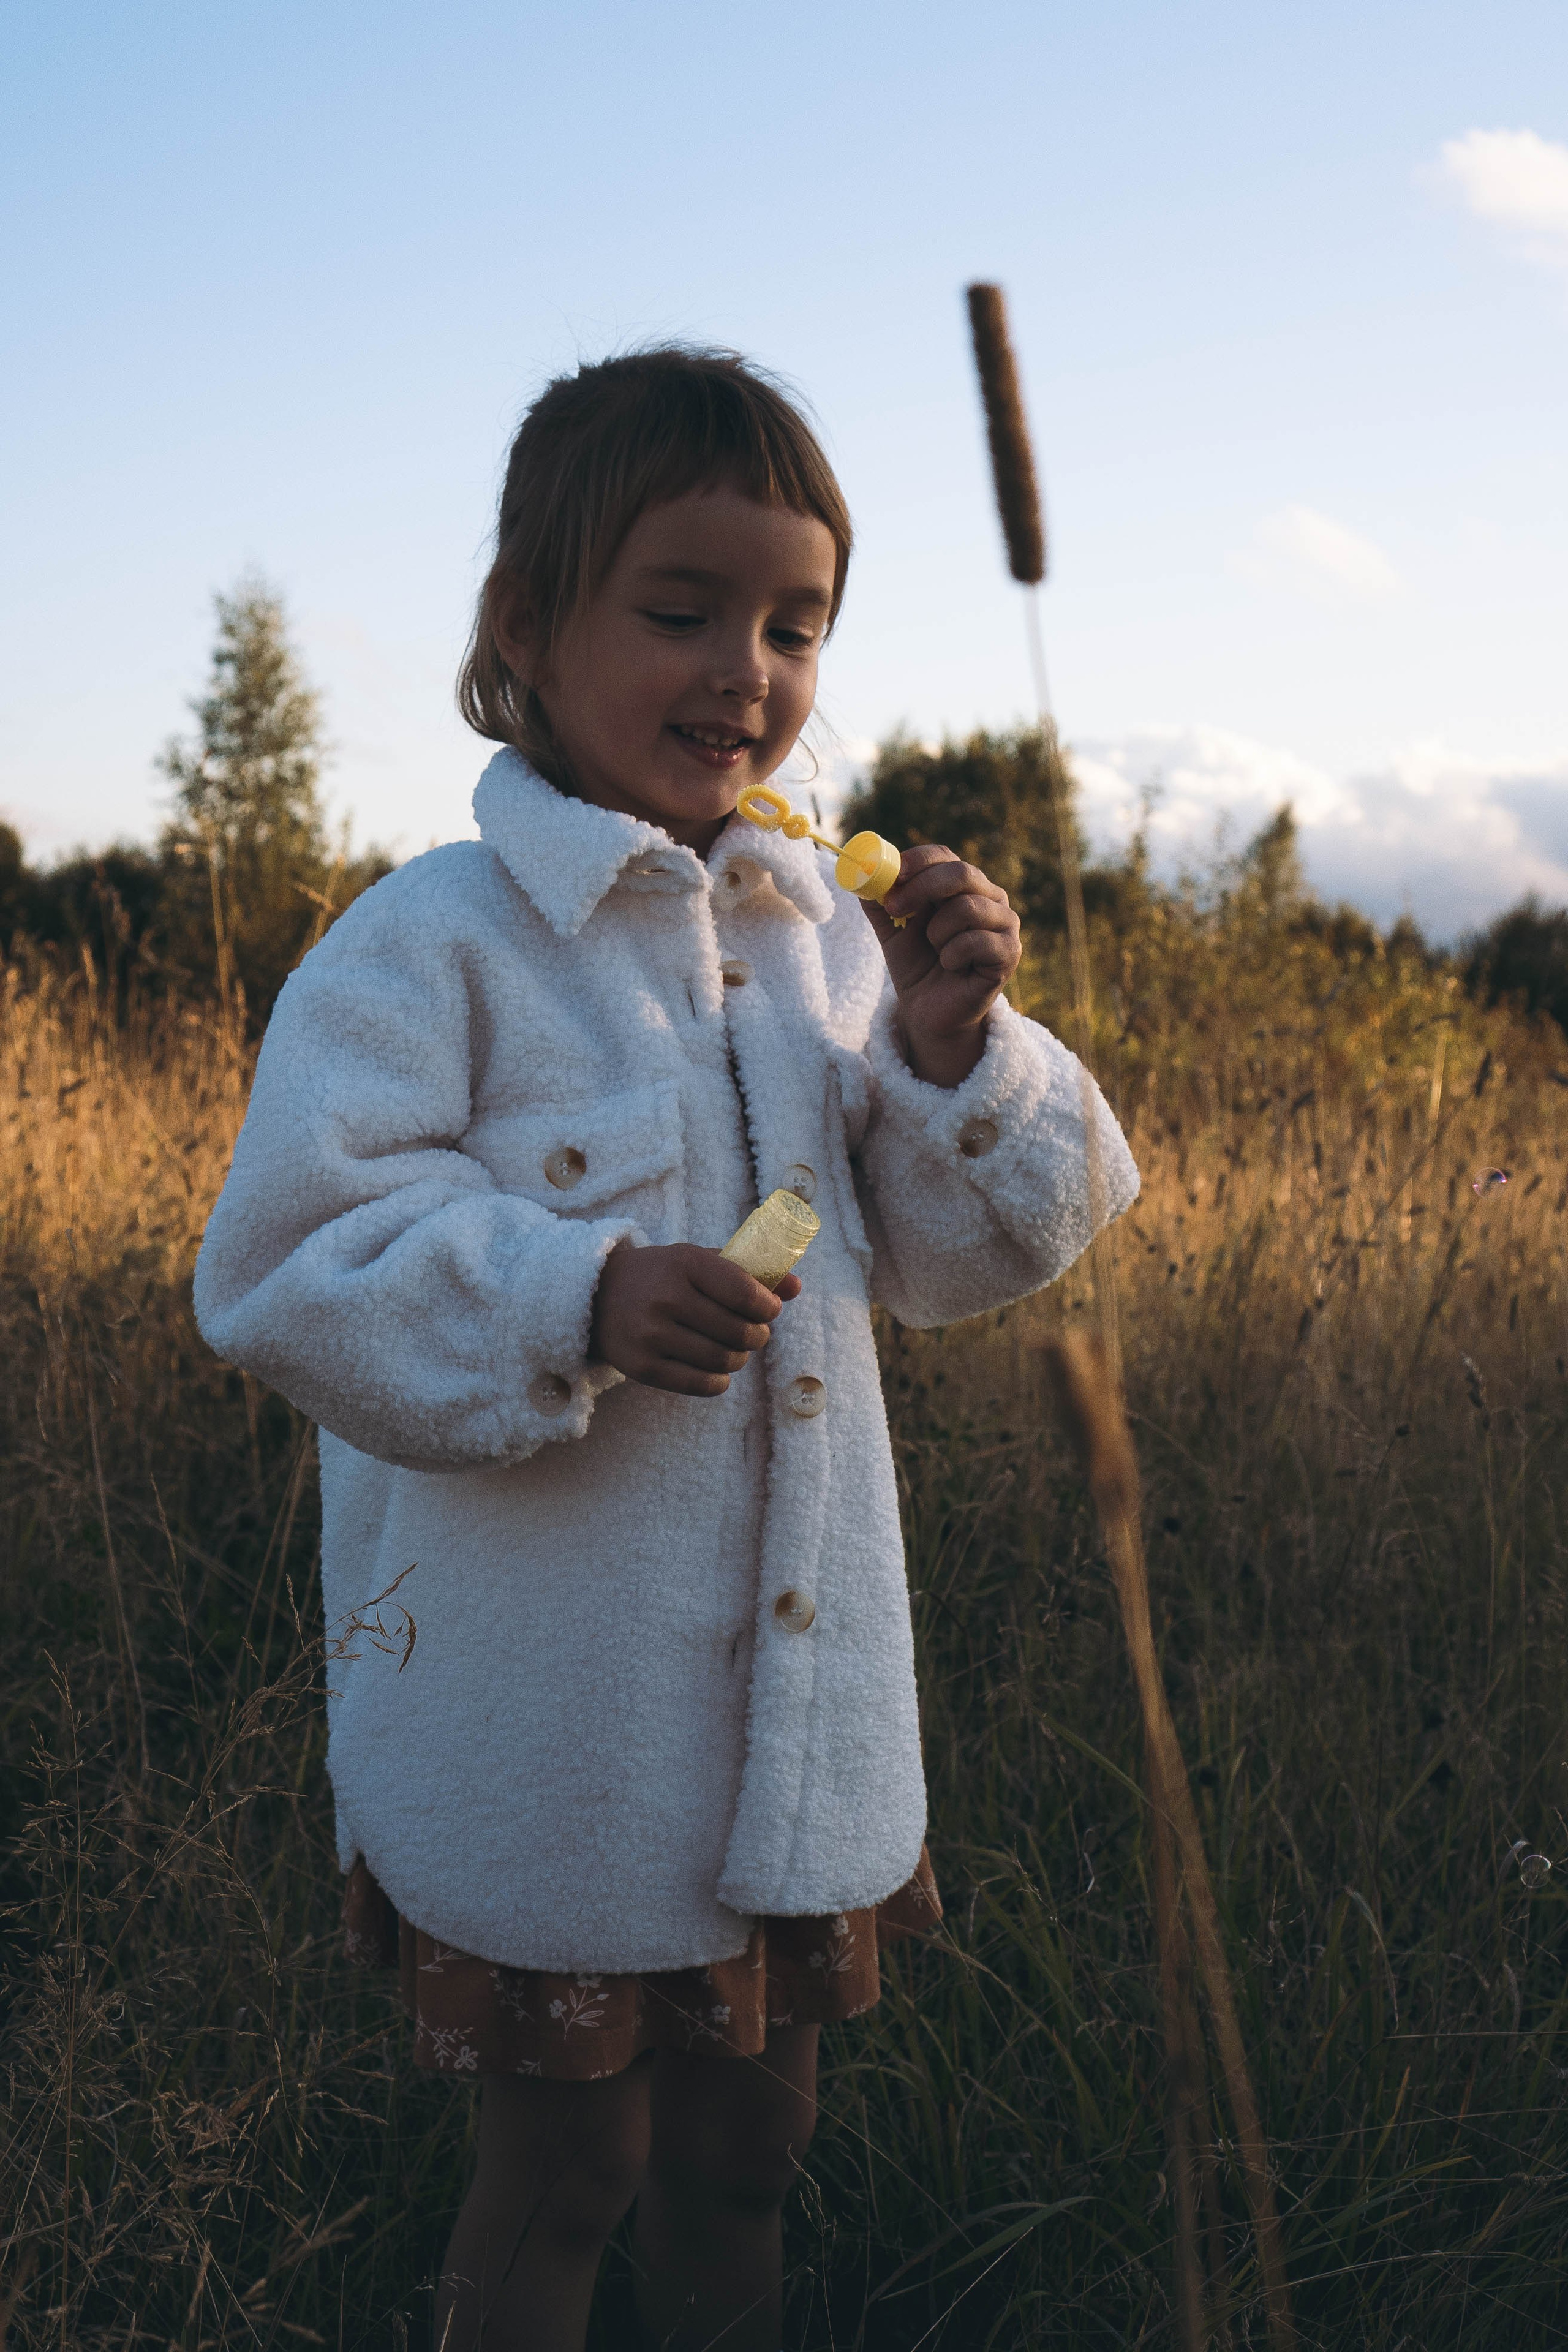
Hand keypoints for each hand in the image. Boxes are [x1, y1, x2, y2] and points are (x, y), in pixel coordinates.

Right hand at [589, 1243, 801, 1397]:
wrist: (596, 1296)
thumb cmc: (662, 1276)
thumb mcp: (699, 1261)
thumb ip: (748, 1272)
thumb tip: (796, 1287)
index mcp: (685, 1263)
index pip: (748, 1295)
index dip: (769, 1308)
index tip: (768, 1310)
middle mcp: (667, 1298)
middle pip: (741, 1333)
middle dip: (757, 1336)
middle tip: (751, 1332)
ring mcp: (652, 1335)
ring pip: (726, 1361)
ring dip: (739, 1358)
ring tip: (731, 1348)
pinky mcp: (642, 1368)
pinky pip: (703, 1385)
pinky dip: (719, 1381)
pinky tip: (714, 1368)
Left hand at [862, 845, 1021, 1086]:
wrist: (930, 1011)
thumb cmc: (917, 964)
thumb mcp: (892, 929)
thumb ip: (879, 901)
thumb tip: (861, 871)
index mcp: (963, 885)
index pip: (944, 856)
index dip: (917, 861)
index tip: (892, 874)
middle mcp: (990, 897)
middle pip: (961, 873)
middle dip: (921, 889)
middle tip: (894, 908)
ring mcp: (1004, 924)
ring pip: (967, 908)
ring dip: (937, 932)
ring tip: (936, 950)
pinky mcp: (1009, 953)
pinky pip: (976, 941)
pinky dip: (952, 955)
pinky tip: (951, 967)